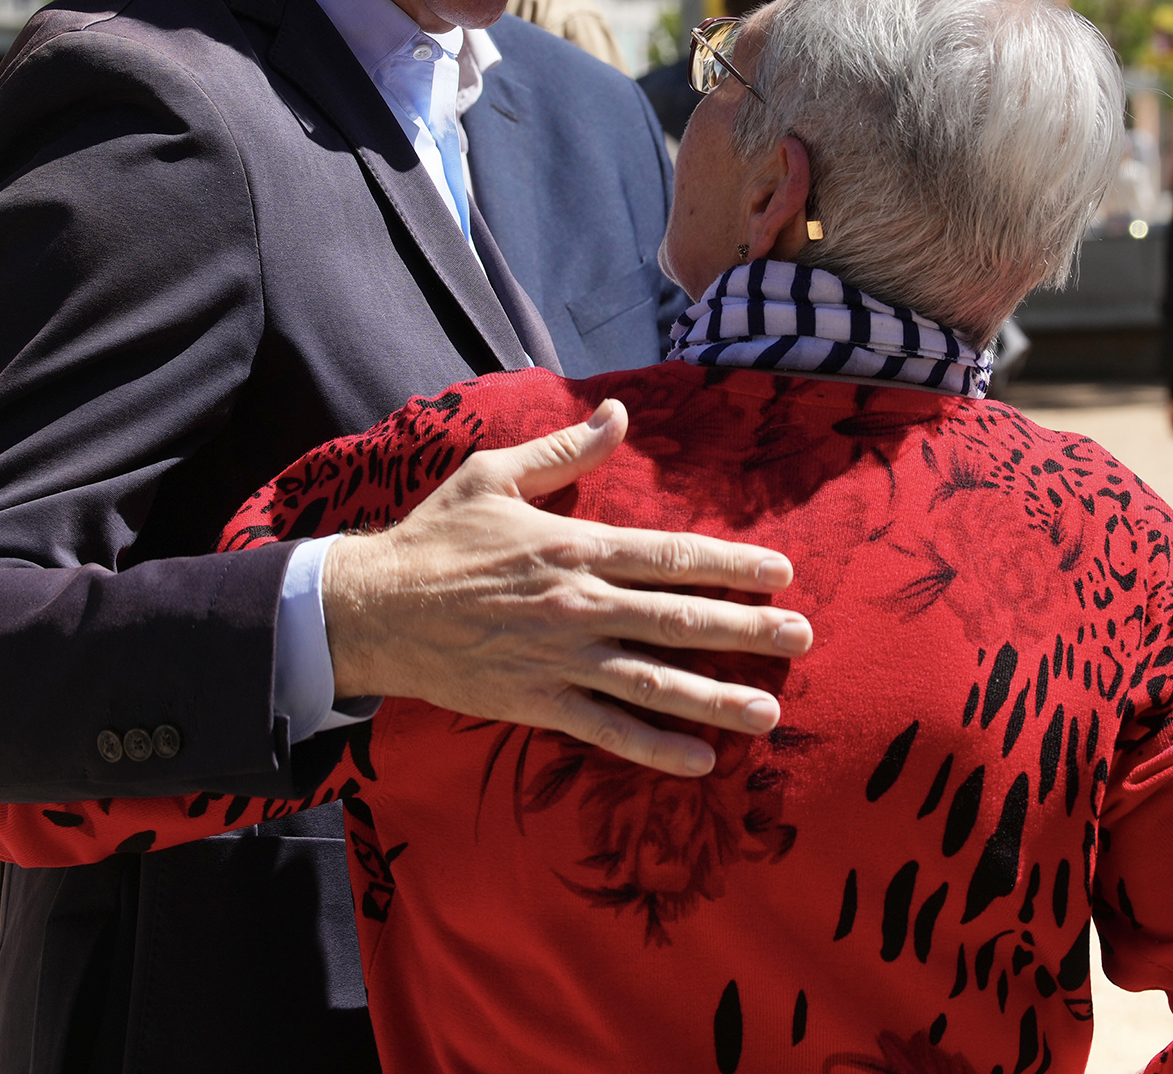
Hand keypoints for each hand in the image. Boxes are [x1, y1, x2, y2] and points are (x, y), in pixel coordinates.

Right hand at [323, 399, 813, 778]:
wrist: (369, 609)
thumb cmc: (435, 538)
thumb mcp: (495, 475)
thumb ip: (566, 449)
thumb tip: (618, 412)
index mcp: (576, 546)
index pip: (672, 555)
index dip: (733, 564)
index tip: (782, 574)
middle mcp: (579, 605)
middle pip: (679, 619)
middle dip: (748, 631)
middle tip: (803, 639)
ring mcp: (559, 659)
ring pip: (654, 683)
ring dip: (716, 699)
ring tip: (769, 713)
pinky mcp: (536, 703)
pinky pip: (606, 729)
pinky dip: (654, 748)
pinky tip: (700, 761)